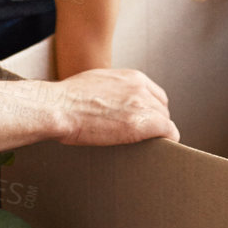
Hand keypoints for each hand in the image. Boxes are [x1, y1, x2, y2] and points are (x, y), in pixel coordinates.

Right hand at [53, 68, 178, 145]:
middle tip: (144, 138)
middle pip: (162, 110)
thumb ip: (113, 89)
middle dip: (155, 123)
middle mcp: (141, 88)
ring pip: (165, 122)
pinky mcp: (142, 123)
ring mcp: (143, 105)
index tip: (145, 122)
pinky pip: (169, 132)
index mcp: (131, 77)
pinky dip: (167, 141)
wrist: (59, 107)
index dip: (152, 112)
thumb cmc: (68, 99)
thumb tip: (114, 102)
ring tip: (146, 146)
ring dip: (158, 134)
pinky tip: (160, 149)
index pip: (156, 96)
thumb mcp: (97, 83)